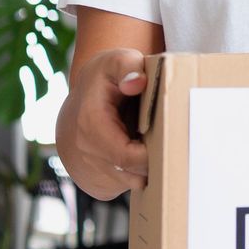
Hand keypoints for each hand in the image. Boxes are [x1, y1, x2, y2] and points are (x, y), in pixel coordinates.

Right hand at [56, 49, 149, 199]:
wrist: (82, 98)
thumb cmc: (106, 78)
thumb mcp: (117, 60)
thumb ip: (129, 67)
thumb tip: (137, 83)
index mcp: (90, 124)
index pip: (127, 157)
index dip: (152, 155)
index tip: (167, 139)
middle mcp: (82, 153)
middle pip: (132, 174)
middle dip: (153, 161)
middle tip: (163, 140)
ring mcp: (84, 173)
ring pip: (129, 183)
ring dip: (143, 168)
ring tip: (144, 142)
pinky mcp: (92, 185)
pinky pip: (122, 187)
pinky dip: (133, 175)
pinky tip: (132, 153)